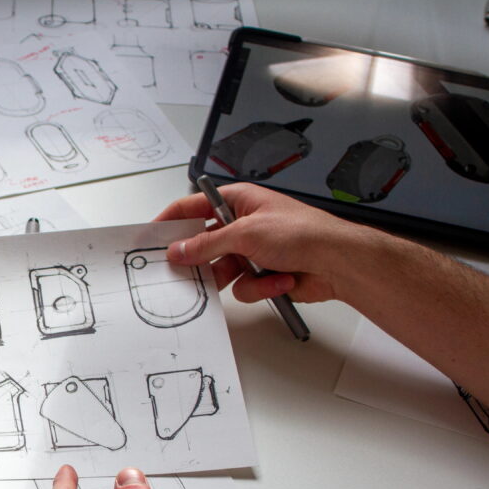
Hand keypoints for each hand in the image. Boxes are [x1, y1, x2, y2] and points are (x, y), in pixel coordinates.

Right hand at [155, 183, 384, 303]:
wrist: (338, 263)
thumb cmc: (304, 233)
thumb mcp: (246, 233)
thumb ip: (207, 243)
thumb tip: (178, 249)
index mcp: (238, 201)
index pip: (193, 206)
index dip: (171, 220)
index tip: (151, 237)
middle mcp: (243, 224)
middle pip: (204, 243)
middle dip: (204, 260)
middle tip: (187, 270)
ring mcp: (252, 251)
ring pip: (221, 271)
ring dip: (238, 277)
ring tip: (254, 273)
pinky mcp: (262, 274)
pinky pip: (242, 287)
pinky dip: (260, 287)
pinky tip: (279, 279)